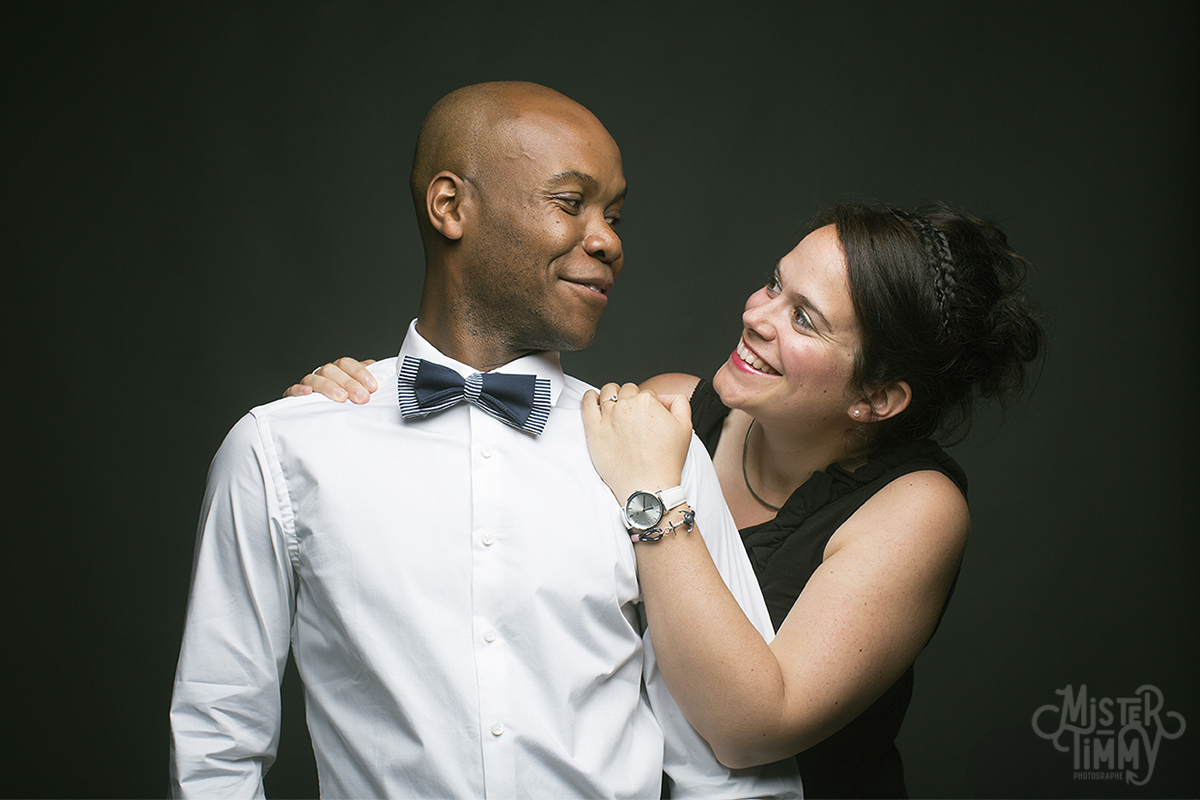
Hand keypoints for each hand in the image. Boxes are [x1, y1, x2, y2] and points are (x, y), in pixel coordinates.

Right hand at [284, 357, 378, 402]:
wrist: (328, 422)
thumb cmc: (349, 404)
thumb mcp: (362, 393)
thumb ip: (370, 384)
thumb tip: (387, 376)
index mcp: (339, 370)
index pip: (347, 364)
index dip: (360, 373)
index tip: (373, 387)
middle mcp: (323, 374)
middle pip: (332, 370)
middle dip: (349, 383)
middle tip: (362, 397)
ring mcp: (308, 384)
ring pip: (314, 378)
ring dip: (329, 387)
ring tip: (341, 397)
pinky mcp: (293, 397)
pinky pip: (292, 390)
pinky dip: (298, 390)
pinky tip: (308, 394)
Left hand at [581, 382, 692, 503]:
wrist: (648, 486)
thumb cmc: (665, 461)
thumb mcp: (685, 426)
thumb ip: (678, 402)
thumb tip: (664, 396)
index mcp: (647, 401)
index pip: (646, 393)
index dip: (649, 404)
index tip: (648, 417)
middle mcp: (626, 405)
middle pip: (627, 390)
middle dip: (631, 399)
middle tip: (635, 418)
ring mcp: (608, 417)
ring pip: (607, 392)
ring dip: (612, 395)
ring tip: (616, 407)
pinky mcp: (594, 429)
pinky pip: (587, 403)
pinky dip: (590, 398)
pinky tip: (595, 400)